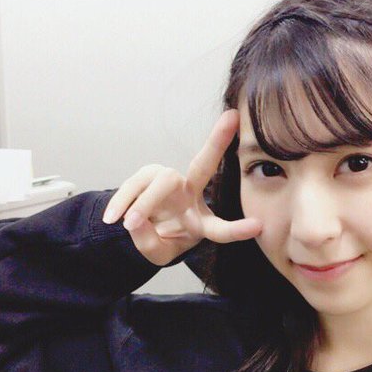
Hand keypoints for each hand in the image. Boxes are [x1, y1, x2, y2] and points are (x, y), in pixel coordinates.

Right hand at [102, 109, 261, 265]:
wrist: (139, 230)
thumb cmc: (159, 241)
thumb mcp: (157, 253)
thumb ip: (149, 243)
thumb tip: (134, 222)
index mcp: (202, 223)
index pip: (221, 228)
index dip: (237, 230)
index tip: (258, 227)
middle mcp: (190, 195)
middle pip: (203, 167)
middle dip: (217, 141)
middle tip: (231, 119)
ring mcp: (169, 182)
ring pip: (161, 182)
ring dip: (142, 204)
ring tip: (127, 224)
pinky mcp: (148, 176)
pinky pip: (134, 185)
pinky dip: (122, 202)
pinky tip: (112, 219)